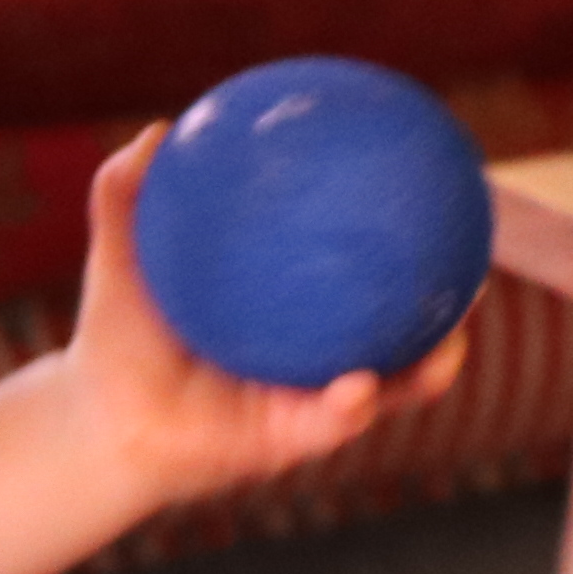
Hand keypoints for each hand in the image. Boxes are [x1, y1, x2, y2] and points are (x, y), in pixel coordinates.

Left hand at [64, 125, 471, 513]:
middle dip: (446, 305)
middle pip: (401, 329)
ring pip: (391, 386)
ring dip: (428, 368)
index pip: (361, 275)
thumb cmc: (116, 339)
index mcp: (294, 314)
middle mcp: (313, 357)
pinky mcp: (288, 444)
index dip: (404, 245)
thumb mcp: (122, 259)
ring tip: (450, 341)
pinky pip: (332, 424)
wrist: (97, 422)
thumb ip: (130, 194)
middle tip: (476, 267)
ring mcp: (307, 402)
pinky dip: (351, 404)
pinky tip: (358, 385)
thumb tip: (158, 129)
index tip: (441, 199)